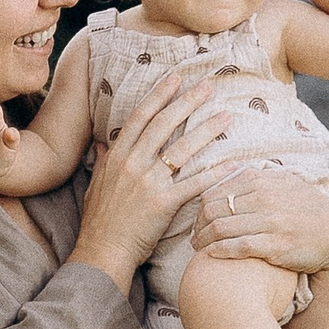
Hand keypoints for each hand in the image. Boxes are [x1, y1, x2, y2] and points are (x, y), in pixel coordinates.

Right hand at [70, 68, 233, 288]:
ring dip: (207, 130)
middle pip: (164, 124)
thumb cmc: (99, 222)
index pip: (141, 116)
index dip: (159, 94)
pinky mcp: (164, 203)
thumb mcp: (95, 185)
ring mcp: (148, 182)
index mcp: (118, 156)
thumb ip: (103, 161)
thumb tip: (101, 143)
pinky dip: (215, 173)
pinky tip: (233, 163)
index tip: (175, 78)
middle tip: (209, 85)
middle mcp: (133, 163)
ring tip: (227, 117)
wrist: (102, 251)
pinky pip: (194, 183)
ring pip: (182, 149)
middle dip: (188, 101)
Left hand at [191, 166, 328, 274]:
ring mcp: (272, 222)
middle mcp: (266, 198)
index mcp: (264, 180)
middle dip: (198, 224)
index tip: (198, 220)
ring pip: (221, 228)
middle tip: (194, 236)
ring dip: (203, 240)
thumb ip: (257, 179)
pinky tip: (211, 256)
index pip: (217, 190)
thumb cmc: (306, 210)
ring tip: (198, 248)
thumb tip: (226, 171)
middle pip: (214, 208)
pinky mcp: (276, 245)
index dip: (200, 207)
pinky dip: (219, 251)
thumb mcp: (285, 184)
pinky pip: (238, 247)